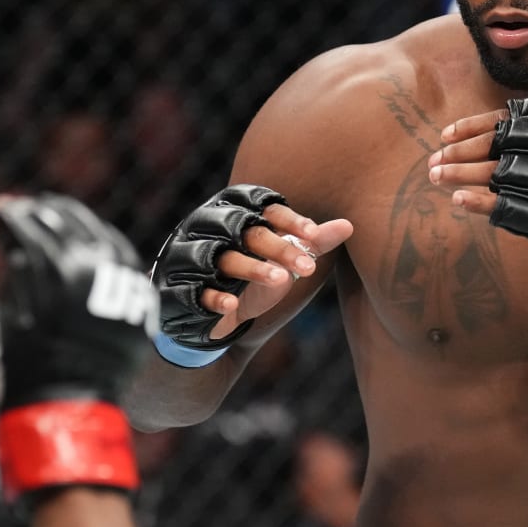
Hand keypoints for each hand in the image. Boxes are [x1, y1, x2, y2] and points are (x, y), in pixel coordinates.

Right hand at [0, 195, 156, 500]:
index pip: (9, 218)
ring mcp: (115, 269)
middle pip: (45, 213)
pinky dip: (84, 241)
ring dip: (53, 223)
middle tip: (4, 232)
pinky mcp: (134, 281)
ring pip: (80, 221)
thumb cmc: (16, 369)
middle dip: (20, 217)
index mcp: (40, 267)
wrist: (69, 407)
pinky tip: (68, 254)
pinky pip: (108, 241)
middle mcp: (82, 262)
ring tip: (34, 241)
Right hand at [152, 185, 352, 348]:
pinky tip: (233, 306)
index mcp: (230, 212)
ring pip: (220, 257)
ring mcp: (188, 258)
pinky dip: (213, 297)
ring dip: (251, 268)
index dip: (286, 218)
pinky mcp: (177, 290)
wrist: (210, 323)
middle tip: (308, 267)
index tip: (314, 236)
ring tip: (281, 282)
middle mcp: (205, 229)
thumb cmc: (251, 282)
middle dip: (276, 246)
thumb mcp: (282, 263)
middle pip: (242, 229)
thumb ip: (310, 244)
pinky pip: (193, 290)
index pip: (258, 204)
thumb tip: (349, 225)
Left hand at [430, 95, 527, 267]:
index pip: (513, 118)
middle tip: (434, 161)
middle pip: (503, 144)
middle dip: (461, 152)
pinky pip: (510, 208)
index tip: (445, 137)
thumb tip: (453, 137)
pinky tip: (458, 200)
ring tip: (436, 177)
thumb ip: (525, 129)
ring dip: (461, 175)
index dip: (474, 127)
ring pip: (501, 174)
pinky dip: (479, 203)